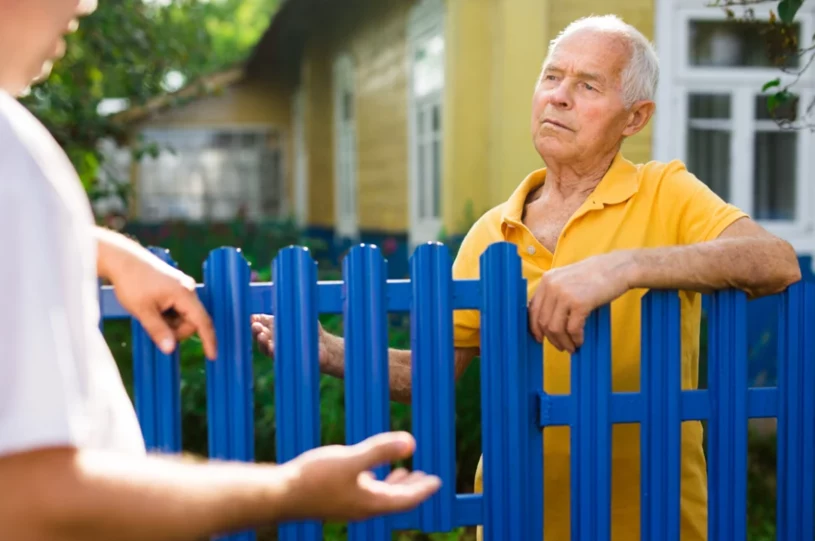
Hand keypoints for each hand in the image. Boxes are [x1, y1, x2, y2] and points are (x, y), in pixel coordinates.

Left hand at [100, 232, 216, 359]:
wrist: (122, 259)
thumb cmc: (131, 282)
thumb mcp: (143, 311)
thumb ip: (158, 331)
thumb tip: (170, 350)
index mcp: (184, 294)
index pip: (202, 321)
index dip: (208, 340)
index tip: (213, 356)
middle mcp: (188, 289)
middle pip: (191, 321)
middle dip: (175, 330)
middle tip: (153, 326)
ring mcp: (182, 287)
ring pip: (183, 315)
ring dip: (169, 322)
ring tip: (149, 313)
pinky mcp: (175, 286)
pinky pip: (178, 307)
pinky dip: (167, 314)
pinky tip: (152, 308)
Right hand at [251, 314, 333, 368]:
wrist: (325, 347)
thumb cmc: (310, 330)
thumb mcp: (299, 316)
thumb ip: (287, 312)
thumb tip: (279, 304)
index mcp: (274, 328)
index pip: (260, 325)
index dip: (255, 322)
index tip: (254, 318)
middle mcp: (273, 341)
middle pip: (259, 337)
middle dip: (256, 332)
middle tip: (256, 326)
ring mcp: (280, 352)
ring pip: (266, 349)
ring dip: (263, 342)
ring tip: (262, 336)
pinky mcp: (288, 361)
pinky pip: (279, 358)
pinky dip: (276, 353)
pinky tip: (273, 347)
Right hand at [282, 431, 440, 521]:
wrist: (278, 495)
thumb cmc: (313, 479)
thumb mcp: (351, 459)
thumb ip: (380, 450)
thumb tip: (411, 442)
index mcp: (370, 503)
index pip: (406, 500)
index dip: (423, 489)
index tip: (438, 481)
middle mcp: (362, 507)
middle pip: (395, 500)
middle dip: (412, 487)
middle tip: (427, 477)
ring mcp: (348, 504)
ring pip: (379, 496)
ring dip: (394, 484)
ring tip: (404, 473)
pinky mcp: (335, 498)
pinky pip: (364, 491)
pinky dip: (375, 481)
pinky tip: (369, 471)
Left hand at [528, 251, 635, 351]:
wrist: (619, 267)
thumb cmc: (597, 274)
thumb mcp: (568, 279)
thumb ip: (555, 294)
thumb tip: (547, 319)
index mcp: (547, 280)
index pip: (533, 309)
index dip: (534, 327)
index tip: (540, 338)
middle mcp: (552, 286)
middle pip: (542, 321)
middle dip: (551, 338)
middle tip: (560, 346)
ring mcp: (565, 294)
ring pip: (555, 328)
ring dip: (563, 342)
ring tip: (571, 347)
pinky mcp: (580, 303)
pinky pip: (572, 329)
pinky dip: (575, 338)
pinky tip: (580, 341)